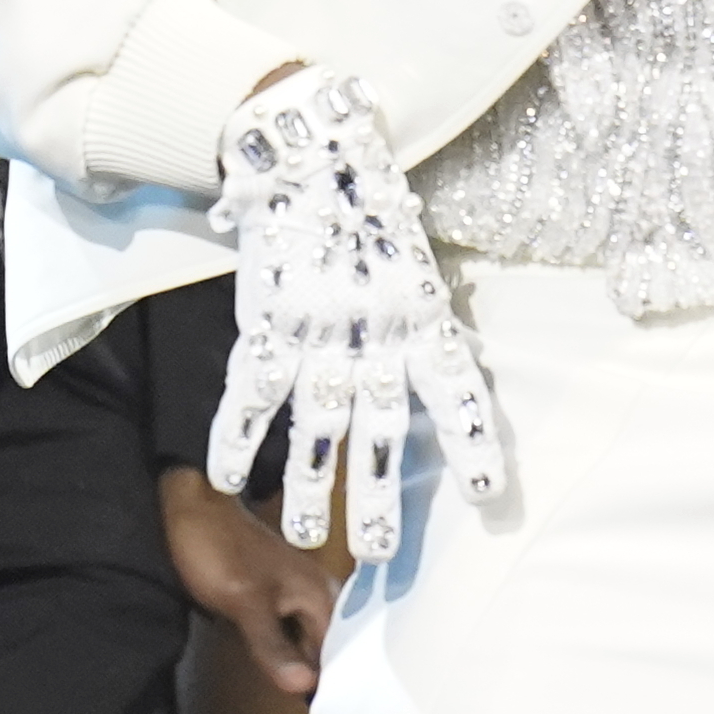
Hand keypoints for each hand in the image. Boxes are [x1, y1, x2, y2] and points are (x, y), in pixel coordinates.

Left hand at [154, 469, 338, 696]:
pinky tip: (279, 671)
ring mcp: (295, 596)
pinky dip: (284, 652)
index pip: (338, 657)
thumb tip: (306, 689)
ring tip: (302, 705)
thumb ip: (274, 647)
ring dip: (300, 668)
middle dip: (320, 681)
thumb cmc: (220, 552)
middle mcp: (318, 597)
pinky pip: (288, 633)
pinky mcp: (273, 597)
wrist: (190, 506)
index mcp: (322, 597)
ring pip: (306, 643)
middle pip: (326, 651)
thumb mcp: (246, 605)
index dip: (333, 688)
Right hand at [209, 65, 506, 564]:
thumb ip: (422, 326)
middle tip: (374, 556)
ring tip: (304, 539)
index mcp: (420, 317)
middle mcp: (373, 332)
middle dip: (375, 496)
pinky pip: (249, 391)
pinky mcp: (267, 322)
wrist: (311, 157)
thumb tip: (434, 383)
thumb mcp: (416, 267)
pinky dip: (236, 436)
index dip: (470, 442)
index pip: (455, 390)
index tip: (487, 494)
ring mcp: (317, 332)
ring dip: (306, 487)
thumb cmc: (372, 215)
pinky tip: (227, 479)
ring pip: (314, 425)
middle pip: (379, 428)